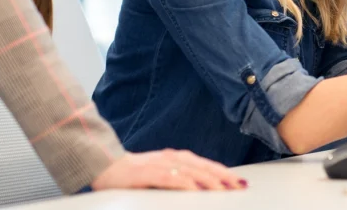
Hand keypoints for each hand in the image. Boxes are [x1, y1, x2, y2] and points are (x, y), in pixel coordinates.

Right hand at [90, 150, 247, 191]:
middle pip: (204, 166)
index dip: (223, 172)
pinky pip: (171, 178)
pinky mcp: (148, 173)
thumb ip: (179, 178)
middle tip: (241, 185)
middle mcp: (172, 157)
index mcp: (176, 158)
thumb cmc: (134, 174)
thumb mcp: (161, 174)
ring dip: (210, 179)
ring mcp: (161, 164)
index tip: (239, 181)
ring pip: (192, 171)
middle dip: (224, 176)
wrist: (106, 166)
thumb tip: (198, 189)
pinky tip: (196, 189)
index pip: (206, 165)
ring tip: (225, 188)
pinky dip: (185, 183)